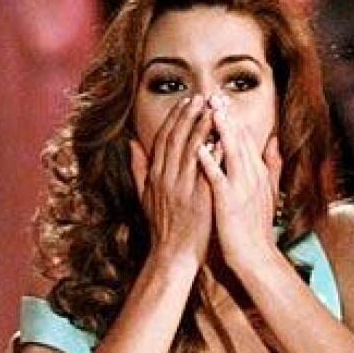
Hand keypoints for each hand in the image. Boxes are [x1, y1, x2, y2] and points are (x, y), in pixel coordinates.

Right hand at [129, 94, 214, 272]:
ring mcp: (183, 189)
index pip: (165, 138)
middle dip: (190, 116)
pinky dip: (212, 155)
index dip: (176, 118)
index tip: (187, 102)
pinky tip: (221, 140)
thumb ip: (138, 168)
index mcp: (156, 175)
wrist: (172, 255)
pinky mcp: (198, 200)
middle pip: (178, 139)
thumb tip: (131, 143)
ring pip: (192, 151)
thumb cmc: (163, 227)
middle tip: (202, 97)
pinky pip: (206, 172)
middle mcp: (167, 178)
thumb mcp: (144, 196)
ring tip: (214, 110)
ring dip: (202, 128)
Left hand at [197, 94, 282, 270]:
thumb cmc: (256, 228)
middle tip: (214, 94)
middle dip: (227, 117)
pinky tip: (200, 148)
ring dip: (221, 131)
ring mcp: (242, 188)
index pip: (246, 139)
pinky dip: (210, 162)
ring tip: (209, 111)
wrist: (256, 257)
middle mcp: (253, 177)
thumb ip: (272, 166)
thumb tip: (273, 141)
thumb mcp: (269, 193)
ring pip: (231, 153)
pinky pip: (218, 178)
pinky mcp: (229, 202)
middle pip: (239, 140)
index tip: (222, 100)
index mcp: (259, 174)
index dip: (234, 119)